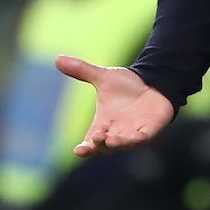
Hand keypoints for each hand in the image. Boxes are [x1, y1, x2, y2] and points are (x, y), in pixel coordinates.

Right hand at [54, 55, 174, 157]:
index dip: (85, 148)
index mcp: (103, 124)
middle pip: (105, 146)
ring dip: (118, 144)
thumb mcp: (103, 77)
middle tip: (97, 138)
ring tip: (111, 141)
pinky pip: (144, 137)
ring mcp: (133, 132)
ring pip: (124, 144)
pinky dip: (140, 139)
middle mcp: (116, 132)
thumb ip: (82, 71)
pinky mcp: (150, 129)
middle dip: (101, 144)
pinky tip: (137, 137)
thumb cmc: (126, 85)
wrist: (152, 82)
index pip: (90, 141)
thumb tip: (57, 59)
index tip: (77, 151)